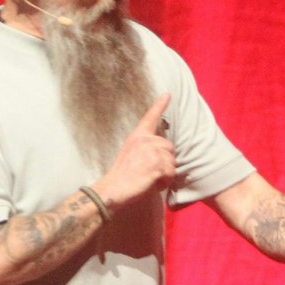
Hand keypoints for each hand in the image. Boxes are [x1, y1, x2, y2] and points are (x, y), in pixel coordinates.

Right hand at [93, 94, 175, 208]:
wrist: (113, 189)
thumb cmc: (121, 177)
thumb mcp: (131, 155)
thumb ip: (145, 150)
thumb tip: (161, 154)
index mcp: (137, 136)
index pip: (150, 118)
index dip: (160, 105)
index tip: (167, 94)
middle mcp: (145, 140)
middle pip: (169, 147)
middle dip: (165, 162)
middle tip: (149, 172)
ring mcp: (151, 151)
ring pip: (172, 162)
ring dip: (165, 174)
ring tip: (148, 179)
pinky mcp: (157, 165)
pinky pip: (171, 174)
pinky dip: (165, 182)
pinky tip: (152, 184)